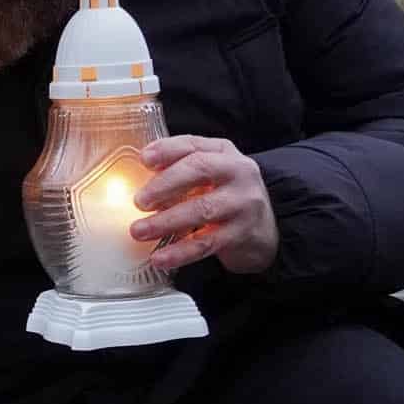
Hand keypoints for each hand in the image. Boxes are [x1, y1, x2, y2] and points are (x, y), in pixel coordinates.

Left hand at [134, 133, 278, 277]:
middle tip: (139, 201)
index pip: (193, 145)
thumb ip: (181, 170)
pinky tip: (160, 258)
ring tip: (139, 231)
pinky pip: (206, 243)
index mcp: (225, 153)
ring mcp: (243, 203)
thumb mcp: (210, 175)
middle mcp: (239, 173)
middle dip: (164, 184)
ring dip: (165, 221)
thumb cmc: (226, 197)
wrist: (264, 230)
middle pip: (199, 169)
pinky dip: (180, 252)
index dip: (166, 150)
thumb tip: (141, 180)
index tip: (144, 160)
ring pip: (201, 209)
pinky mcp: (242, 234)